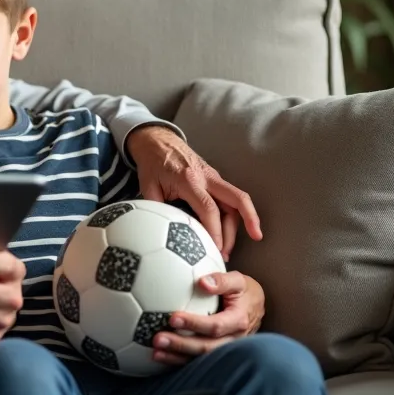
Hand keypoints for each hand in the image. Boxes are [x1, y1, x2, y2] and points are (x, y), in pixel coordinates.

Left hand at [126, 125, 262, 259]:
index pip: (208, 208)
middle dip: (247, 223)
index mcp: (188, 180)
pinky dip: (234, 216)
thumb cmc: (152, 164)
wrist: (158, 141)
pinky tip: (227, 234)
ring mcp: (213, 176)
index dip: (215, 230)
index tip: (215, 248)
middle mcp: (206, 177)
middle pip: (237, 200)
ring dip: (238, 225)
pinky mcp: (215, 178)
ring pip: (236, 201)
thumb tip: (159, 233)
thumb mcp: (147, 186)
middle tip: (229, 253)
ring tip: (226, 250)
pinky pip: (230, 198)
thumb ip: (155, 209)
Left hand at [152, 271, 264, 364]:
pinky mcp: (219, 354)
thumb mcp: (239, 280)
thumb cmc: (244, 291)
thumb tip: (202, 282)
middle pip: (207, 347)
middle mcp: (234, 339)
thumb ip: (222, 280)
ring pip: (202, 358)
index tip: (173, 318)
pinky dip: (179, 361)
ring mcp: (227, 350)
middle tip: (158, 339)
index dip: (195, 324)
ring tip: (155, 352)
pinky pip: (199, 361)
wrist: (257, 308)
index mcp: (238, 321)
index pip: (215, 326)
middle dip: (181, 345)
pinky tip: (161, 357)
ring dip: (177, 357)